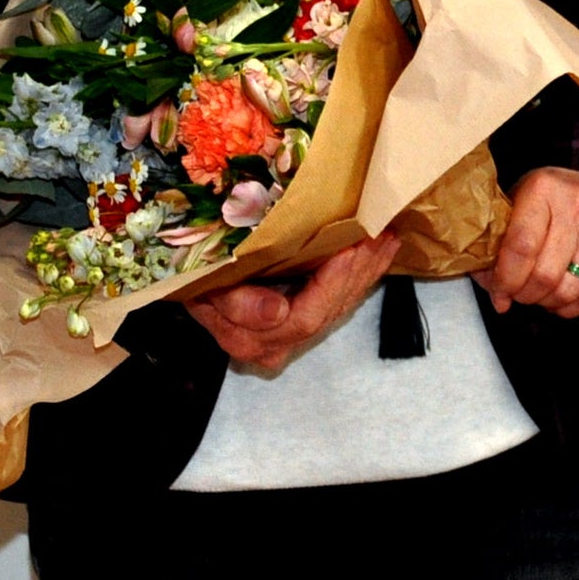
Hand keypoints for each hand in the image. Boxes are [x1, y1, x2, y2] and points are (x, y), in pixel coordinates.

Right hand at [185, 231, 400, 369]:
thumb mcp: (202, 286)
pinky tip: (381, 252)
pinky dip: (362, 275)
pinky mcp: (303, 324)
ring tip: (388, 237)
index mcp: (248, 337)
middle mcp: (274, 346)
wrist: (190, 288)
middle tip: (380, 233)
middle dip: (357, 271)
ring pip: (339, 306)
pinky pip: (339, 303)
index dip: (332, 284)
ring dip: (366, 271)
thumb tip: (276, 313)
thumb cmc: (196, 280)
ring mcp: (290, 338)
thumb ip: (234, 303)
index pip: (304, 317)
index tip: (351, 248)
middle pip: (329, 311)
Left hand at [471, 167, 578, 317]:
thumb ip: (497, 246)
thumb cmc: (546, 201)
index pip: (521, 248)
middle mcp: (577, 204)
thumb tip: (497, 295)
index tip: (499, 292)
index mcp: (543, 189)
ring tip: (540, 293)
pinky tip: (561, 296)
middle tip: (519, 293)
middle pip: (545, 274)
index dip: (506, 279)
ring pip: (568, 290)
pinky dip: (571, 307)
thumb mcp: (516, 205)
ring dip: (548, 302)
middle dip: (525, 294)